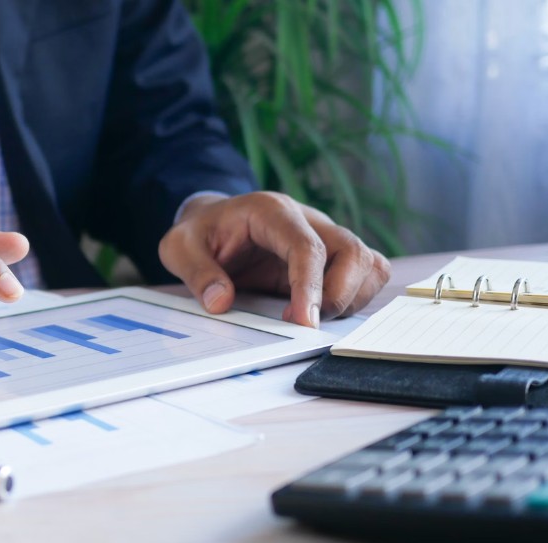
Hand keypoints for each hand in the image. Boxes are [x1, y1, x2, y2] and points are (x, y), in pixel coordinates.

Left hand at [158, 191, 389, 327]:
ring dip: (350, 298)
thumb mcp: (179, 247)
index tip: (304, 322)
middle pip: (353, 252)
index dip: (311, 286)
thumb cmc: (200, 233)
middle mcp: (308, 220)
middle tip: (304, 324)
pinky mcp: (331, 258)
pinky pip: (366, 274)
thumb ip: (197, 272)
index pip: (307, 246)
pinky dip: (355, 297)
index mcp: (272, 212)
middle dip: (339, 295)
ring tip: (310, 318)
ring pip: (367, 263)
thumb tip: (221, 302)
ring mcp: (325, 238)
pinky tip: (322, 311)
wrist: (211, 222)